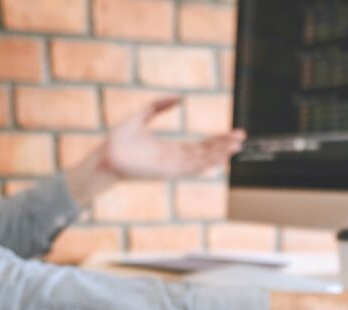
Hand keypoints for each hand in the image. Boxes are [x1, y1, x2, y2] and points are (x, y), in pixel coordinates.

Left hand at [65, 97, 244, 206]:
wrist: (106, 156)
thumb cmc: (119, 140)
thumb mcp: (142, 116)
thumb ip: (159, 106)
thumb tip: (179, 99)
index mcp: (172, 149)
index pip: (201, 145)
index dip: (217, 140)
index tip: (233, 133)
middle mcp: (176, 160)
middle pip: (206, 153)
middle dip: (224, 145)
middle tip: (242, 137)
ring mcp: (173, 167)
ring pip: (203, 161)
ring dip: (220, 154)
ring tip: (237, 146)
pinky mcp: (168, 172)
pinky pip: (192, 168)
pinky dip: (206, 163)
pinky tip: (219, 157)